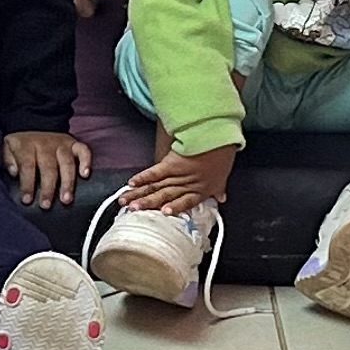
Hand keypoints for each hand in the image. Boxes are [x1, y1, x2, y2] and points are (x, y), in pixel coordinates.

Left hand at [2, 129, 89, 209]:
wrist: (35, 124)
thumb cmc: (21, 145)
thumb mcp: (7, 148)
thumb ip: (7, 160)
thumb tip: (14, 172)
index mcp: (27, 146)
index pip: (27, 165)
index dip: (27, 183)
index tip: (27, 200)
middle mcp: (45, 144)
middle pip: (48, 167)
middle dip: (48, 187)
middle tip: (46, 205)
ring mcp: (61, 144)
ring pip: (66, 163)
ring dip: (67, 182)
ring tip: (66, 199)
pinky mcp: (74, 144)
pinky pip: (83, 150)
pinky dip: (86, 162)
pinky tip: (85, 175)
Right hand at [121, 143, 235, 212]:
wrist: (217, 135)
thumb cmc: (221, 153)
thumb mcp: (224, 175)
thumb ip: (219, 188)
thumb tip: (221, 197)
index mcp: (200, 189)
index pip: (185, 203)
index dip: (174, 209)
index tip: (162, 213)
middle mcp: (186, 184)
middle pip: (164, 196)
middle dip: (147, 204)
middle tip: (132, 211)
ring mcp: (177, 174)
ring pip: (156, 187)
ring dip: (140, 195)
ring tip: (126, 202)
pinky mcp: (170, 162)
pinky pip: (154, 172)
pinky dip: (143, 178)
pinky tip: (132, 183)